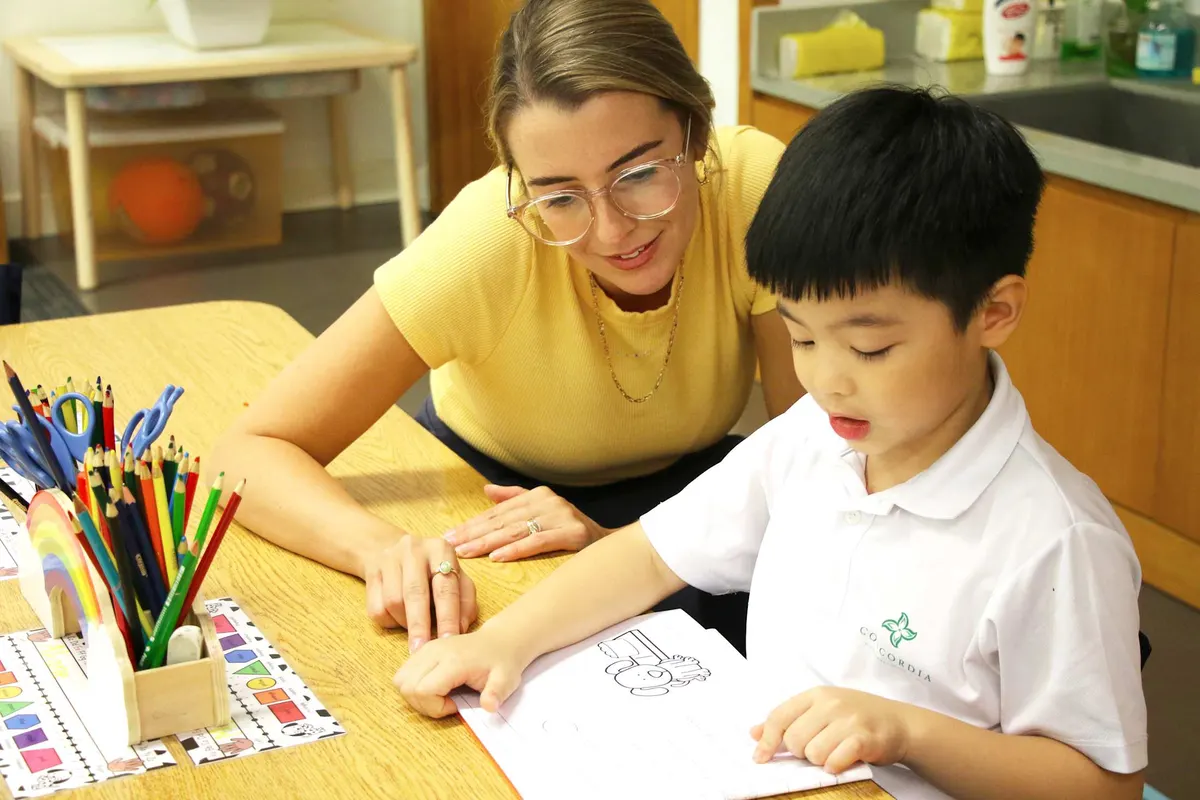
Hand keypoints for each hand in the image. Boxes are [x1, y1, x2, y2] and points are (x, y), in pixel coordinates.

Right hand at [363, 534, 477, 651]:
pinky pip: (376, 608)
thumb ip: (464, 601)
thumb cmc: (434, 572)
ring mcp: (389, 559)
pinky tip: (398, 617)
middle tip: (422, 650)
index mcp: (441, 549)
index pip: (445, 588)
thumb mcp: (456, 579)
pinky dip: (389, 621)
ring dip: (405, 623)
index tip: (448, 641)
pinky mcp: (371, 572)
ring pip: (393, 602)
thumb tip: (460, 628)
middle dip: (420, 626)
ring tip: (415, 628)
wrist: (393, 550)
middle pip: (415, 594)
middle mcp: (414, 550)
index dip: (448, 617)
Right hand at [394, 628, 528, 717]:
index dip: (434, 707)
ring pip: (400, 680)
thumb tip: (489, 707)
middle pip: (406, 686)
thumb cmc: (502, 661)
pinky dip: (413, 686)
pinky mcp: (423, 650)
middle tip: (445, 704)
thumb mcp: (506, 679)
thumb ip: (497, 693)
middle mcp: (434, 651)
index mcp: (453, 660)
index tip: (455, 705)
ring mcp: (426, 648)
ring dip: (415, 696)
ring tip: (439, 697)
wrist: (500, 641)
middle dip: (422, 705)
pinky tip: (434, 687)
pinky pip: (404, 673)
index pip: (422, 690)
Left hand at [443, 485, 608, 561]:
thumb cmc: (572, 530)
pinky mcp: (573, 533)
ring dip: (487, 542)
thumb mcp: (544, 510)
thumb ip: (514, 498)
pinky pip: (538, 542)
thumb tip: (486, 489)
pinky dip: (516, 549)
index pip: (498, 512)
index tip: (450, 534)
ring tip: (466, 552)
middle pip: (503, 521)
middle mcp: (548, 502)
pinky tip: (497, 557)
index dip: (472, 523)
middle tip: (449, 545)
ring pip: (516, 531)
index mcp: (538, 495)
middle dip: (473, 534)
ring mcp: (561, 516)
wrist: (610, 545)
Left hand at [751, 687, 912, 773]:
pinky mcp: (863, 738)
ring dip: (821, 760)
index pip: (779, 716)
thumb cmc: (858, 717)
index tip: (760, 757)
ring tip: (835, 752)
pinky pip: (834, 762)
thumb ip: (789, 719)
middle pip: (794, 739)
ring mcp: (848, 720)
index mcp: (816, 695)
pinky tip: (844, 760)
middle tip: (819, 747)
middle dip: (801, 752)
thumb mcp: (822, 710)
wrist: (900, 723)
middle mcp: (830, 703)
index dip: (766, 740)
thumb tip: (754, 732)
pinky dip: (836, 766)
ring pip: (812, 754)